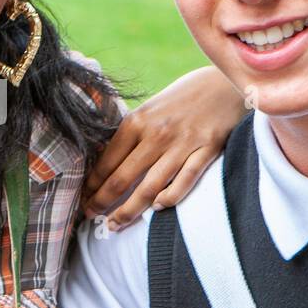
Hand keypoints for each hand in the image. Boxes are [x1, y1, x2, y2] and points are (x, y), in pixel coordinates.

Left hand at [82, 65, 245, 229]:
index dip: (91, 185)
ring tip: (115, 224)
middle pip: (122, 179)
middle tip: (90, 216)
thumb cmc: (182, 99)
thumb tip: (107, 164)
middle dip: (102, 202)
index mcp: (137, 121)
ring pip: (149, 187)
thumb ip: (132, 135)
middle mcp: (156, 134)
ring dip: (129, 211)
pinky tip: (156, 208)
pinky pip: (184, 181)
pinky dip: (169, 197)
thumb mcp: (150, 110)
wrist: (224, 82)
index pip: (107, 162)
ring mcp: (182, 144)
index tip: (83, 198)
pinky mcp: (207, 150)